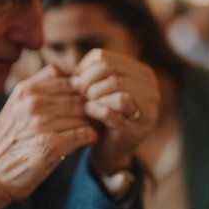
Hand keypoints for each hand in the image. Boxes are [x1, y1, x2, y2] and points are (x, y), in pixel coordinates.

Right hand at [0, 64, 97, 208]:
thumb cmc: (8, 141)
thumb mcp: (16, 106)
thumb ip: (39, 89)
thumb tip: (71, 75)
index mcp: (25, 89)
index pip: (68, 79)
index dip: (81, 90)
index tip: (86, 101)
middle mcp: (33, 103)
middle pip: (78, 97)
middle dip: (90, 107)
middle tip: (96, 117)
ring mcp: (42, 124)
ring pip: (84, 114)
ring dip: (92, 123)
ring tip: (92, 128)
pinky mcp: (51, 145)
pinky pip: (84, 134)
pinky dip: (91, 137)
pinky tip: (88, 140)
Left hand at [69, 49, 159, 174]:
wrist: (111, 150)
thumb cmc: (103, 116)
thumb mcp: (96, 90)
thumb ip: (81, 76)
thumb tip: (57, 69)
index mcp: (142, 73)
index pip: (105, 57)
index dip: (84, 69)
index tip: (75, 83)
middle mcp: (151, 87)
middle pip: (109, 69)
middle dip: (87, 81)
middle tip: (78, 95)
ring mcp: (148, 108)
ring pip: (115, 85)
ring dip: (93, 94)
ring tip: (85, 103)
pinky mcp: (138, 128)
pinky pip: (112, 110)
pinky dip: (95, 109)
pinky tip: (89, 112)